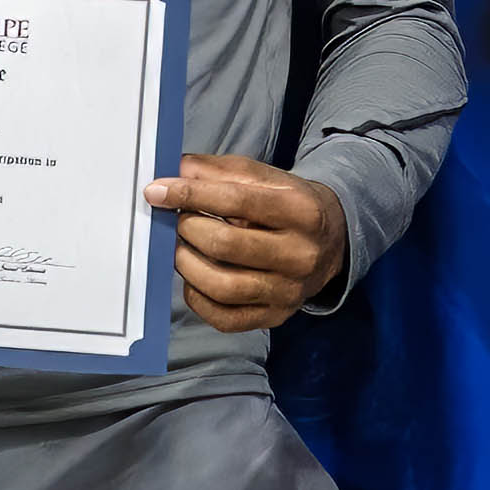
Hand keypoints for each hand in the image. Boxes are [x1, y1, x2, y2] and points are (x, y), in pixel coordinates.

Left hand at [152, 156, 349, 330]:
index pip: (236, 200)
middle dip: (188, 229)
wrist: (332, 243)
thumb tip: (175, 172)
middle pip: (226, 245)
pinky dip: (197, 298)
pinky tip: (193, 278)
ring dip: (187, 264)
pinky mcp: (275, 317)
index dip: (190, 194)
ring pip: (223, 286)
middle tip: (177, 220)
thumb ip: (220, 171)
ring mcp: (288, 291)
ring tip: (180, 248)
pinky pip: (224, 317)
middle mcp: (300, 254)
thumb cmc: (289, 205)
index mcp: (301, 211)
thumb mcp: (265, 178)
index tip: (157, 191)